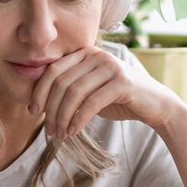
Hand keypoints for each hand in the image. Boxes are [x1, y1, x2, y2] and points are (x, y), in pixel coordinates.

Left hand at [30, 45, 179, 138]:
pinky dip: (79, 119)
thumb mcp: (89, 91)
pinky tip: (74, 132)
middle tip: (49, 130)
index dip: (39, 91)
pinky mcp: (122, 82)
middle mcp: (97, 55)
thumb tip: (38, 103)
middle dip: (51, 108)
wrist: (154, 105)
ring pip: (74, 93)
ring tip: (60, 134)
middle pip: (61, 82)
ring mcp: (110, 66)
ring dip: (63, 117)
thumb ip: (69, 90)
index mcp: (85, 53)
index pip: (53, 70)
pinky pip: (91, 102)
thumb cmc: (118, 99)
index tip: (33, 111)